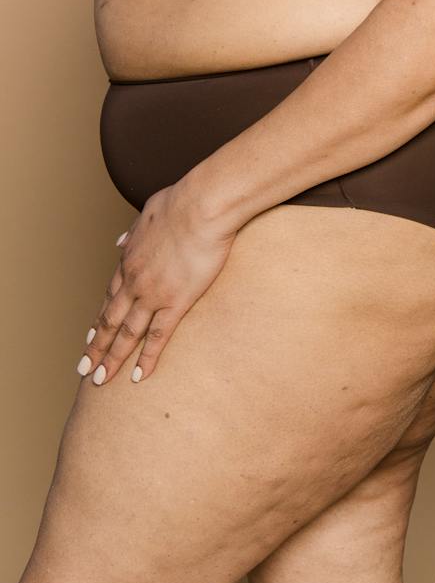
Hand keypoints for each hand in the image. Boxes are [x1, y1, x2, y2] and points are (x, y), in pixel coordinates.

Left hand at [77, 184, 235, 385]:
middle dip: (95, 347)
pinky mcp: (176, 301)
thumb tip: (120, 241)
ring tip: (101, 380)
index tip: (91, 336)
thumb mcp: (147, 213)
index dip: (99, 319)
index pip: (109, 297)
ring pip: (127, 333)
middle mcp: (134, 281)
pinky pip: (157, 336)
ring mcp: (153, 294)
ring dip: (112, 358)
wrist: (201, 205)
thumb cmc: (180, 202)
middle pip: (110, 321)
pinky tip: (138, 376)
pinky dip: (146, 358)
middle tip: (84, 369)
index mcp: (129, 260)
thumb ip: (133, 231)